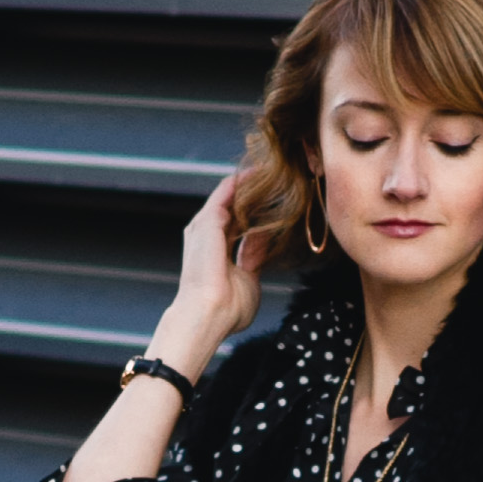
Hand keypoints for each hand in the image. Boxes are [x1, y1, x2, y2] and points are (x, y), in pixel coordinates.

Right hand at [156, 171, 269, 364]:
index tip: (276, 202)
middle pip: (233, 205)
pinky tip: (261, 171)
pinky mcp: (208, 219)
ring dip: (249, 181)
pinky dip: (243, 180)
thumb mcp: (250, 278)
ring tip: (271, 167)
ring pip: (229, 193)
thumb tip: (265, 239)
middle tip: (277, 177)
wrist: (208, 314)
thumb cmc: (228, 309)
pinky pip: (227, 190)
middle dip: (253, 192)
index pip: (238, 224)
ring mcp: (205, 226)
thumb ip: (255, 257)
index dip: (256, 213)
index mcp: (217, 251)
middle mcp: (208, 235)